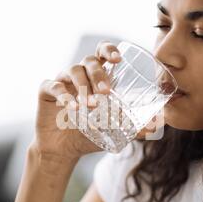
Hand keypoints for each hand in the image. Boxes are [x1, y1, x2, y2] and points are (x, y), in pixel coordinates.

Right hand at [32, 41, 121, 160]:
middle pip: (89, 60)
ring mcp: (62, 81)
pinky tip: (73, 108)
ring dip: (84, 85)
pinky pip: (54, 86)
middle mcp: (79, 75)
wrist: (63, 151)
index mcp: (95, 77)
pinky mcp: (46, 91)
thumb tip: (156, 125)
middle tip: (107, 91)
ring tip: (92, 105)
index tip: (118, 59)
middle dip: (99, 73)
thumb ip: (132, 126)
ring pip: (73, 71)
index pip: (102, 53)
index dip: (109, 50)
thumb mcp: (112, 131)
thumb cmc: (89, 134)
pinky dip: (64, 96)